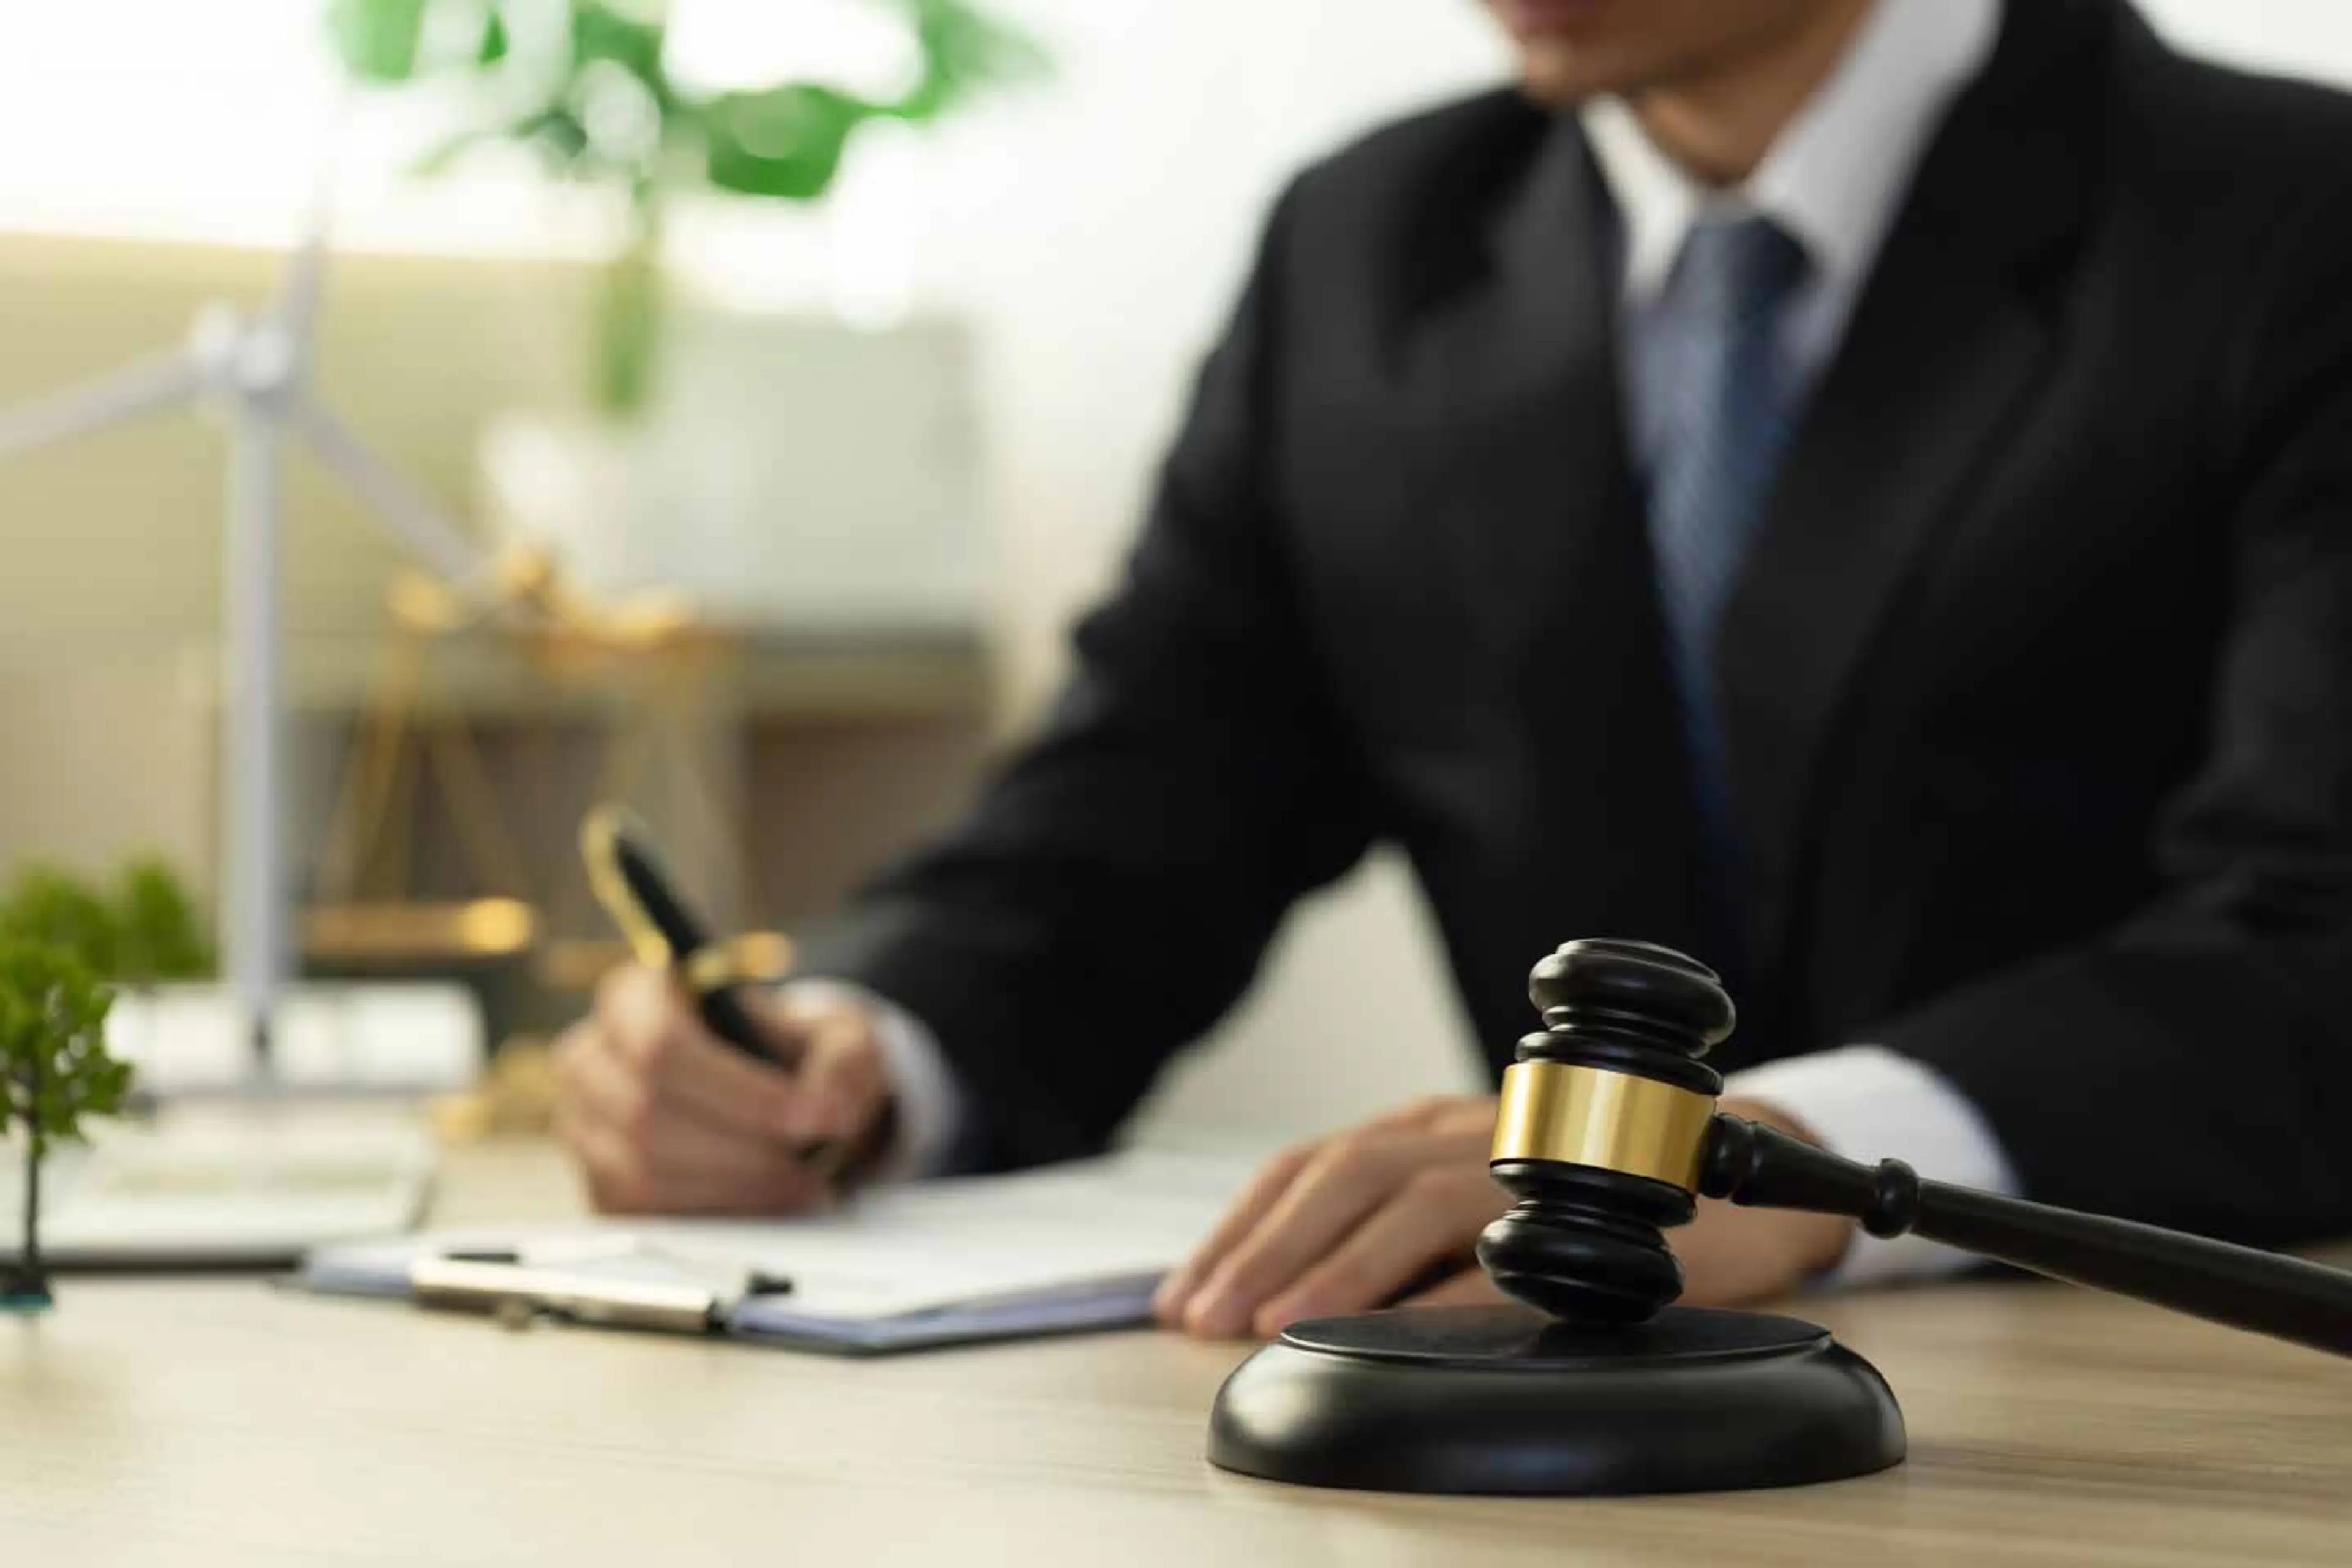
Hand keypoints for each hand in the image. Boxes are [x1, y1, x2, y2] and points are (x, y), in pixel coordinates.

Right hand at [552, 965, 894, 1213]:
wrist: (776, 1097)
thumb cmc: (795, 1056)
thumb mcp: (838, 1039)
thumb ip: (843, 1063)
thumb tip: (827, 1108)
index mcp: (638, 995)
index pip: (663, 1046)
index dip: (740, 1092)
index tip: (811, 1118)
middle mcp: (591, 1056)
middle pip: (647, 1114)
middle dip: (741, 1149)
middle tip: (811, 1167)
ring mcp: (583, 1123)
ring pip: (640, 1170)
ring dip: (730, 1188)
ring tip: (798, 1186)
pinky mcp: (595, 1181)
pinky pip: (639, 1213)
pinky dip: (708, 1214)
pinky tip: (762, 1203)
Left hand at [1151, 1094, 1854, 1338]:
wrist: (1737, 1171)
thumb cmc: (1591, 1195)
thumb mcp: (1481, 1197)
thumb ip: (1400, 1229)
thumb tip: (1289, 1293)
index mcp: (1429, 1124)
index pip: (1311, 1163)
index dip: (1241, 1225)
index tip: (1185, 1290)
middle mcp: (1464, 1127)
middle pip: (1339, 1173)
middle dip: (1259, 1249)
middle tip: (1201, 1316)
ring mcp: (1525, 1157)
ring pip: (1404, 1198)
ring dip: (1329, 1265)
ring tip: (1270, 1321)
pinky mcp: (1583, 1204)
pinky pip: (1499, 1247)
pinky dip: (1437, 1288)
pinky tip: (1388, 1327)